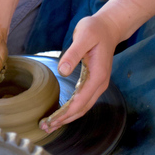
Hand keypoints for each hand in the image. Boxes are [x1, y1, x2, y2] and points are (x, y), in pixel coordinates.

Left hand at [39, 14, 120, 132]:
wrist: (108, 27)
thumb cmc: (95, 30)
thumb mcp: (83, 37)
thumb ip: (73, 54)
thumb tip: (63, 71)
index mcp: (98, 76)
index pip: (80, 102)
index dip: (65, 114)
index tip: (51, 121)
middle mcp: (100, 84)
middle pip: (81, 109)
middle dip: (64, 120)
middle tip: (46, 127)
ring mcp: (98, 84)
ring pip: (83, 107)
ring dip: (67, 118)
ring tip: (50, 125)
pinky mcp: (93, 82)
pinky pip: (82, 101)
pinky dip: (71, 110)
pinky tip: (61, 113)